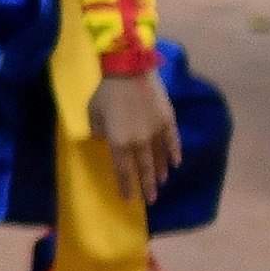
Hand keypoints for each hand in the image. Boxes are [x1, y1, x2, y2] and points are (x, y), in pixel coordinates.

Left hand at [88, 70, 180, 203]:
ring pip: (160, 158)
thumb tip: (103, 140)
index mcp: (119, 143)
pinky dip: (175, 153)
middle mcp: (139, 143)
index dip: (126, 186)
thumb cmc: (106, 92)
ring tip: (162, 183)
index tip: (129, 199)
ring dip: (160, 172)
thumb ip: (98, 131)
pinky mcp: (168, 121)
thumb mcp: (93, 114)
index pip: (123, 171)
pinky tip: (176, 163)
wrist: (129, 70)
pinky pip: (173, 142)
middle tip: (151, 200)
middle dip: (147, 186)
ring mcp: (156, 132)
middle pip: (144, 169)